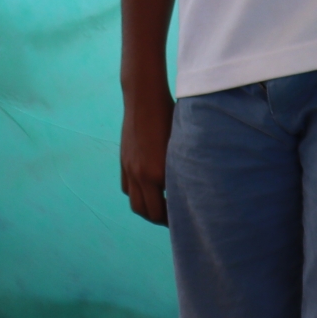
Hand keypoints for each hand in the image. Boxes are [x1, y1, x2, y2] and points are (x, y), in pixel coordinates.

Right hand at [120, 84, 173, 224]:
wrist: (143, 98)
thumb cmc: (169, 116)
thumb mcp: (181, 144)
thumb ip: (181, 168)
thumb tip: (193, 186)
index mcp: (159, 173)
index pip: (165, 209)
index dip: (175, 218)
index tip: (186, 219)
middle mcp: (141, 175)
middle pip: (148, 212)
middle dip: (161, 219)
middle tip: (175, 218)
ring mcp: (129, 169)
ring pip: (135, 203)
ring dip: (147, 209)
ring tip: (161, 207)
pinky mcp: (123, 162)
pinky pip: (127, 188)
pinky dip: (136, 194)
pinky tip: (148, 189)